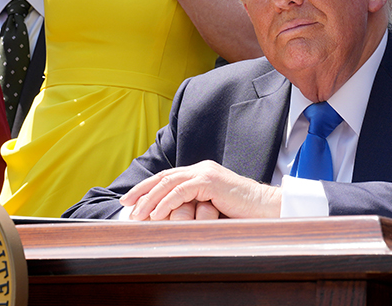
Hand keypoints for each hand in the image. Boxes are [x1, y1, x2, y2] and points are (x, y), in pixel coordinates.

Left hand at [119, 160, 280, 219]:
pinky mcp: (210, 181)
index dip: (147, 189)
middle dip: (142, 191)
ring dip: (150, 199)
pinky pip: (182, 190)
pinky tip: (156, 214)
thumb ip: (194, 208)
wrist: (265, 208)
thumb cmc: (242, 213)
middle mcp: (200, 169)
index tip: (131, 201)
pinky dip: (166, 202)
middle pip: (164, 177)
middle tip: (126, 204)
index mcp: (200, 174)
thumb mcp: (212, 209)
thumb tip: (172, 222)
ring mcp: (205, 173)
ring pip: (169, 182)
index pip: (167, 178)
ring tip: (137, 213)